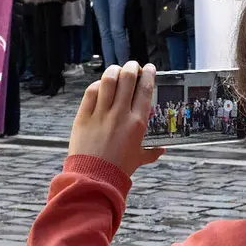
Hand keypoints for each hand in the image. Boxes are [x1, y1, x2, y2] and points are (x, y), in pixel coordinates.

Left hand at [70, 62, 163, 176]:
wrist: (93, 178)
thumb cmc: (117, 170)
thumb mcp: (138, 159)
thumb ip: (151, 152)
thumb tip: (161, 150)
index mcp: (137, 123)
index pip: (145, 89)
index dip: (148, 74)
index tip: (149, 68)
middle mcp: (120, 114)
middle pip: (127, 78)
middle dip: (132, 67)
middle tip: (132, 66)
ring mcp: (100, 113)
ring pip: (108, 80)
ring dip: (114, 71)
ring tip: (116, 70)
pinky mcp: (83, 116)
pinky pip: (91, 92)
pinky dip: (97, 85)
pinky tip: (101, 85)